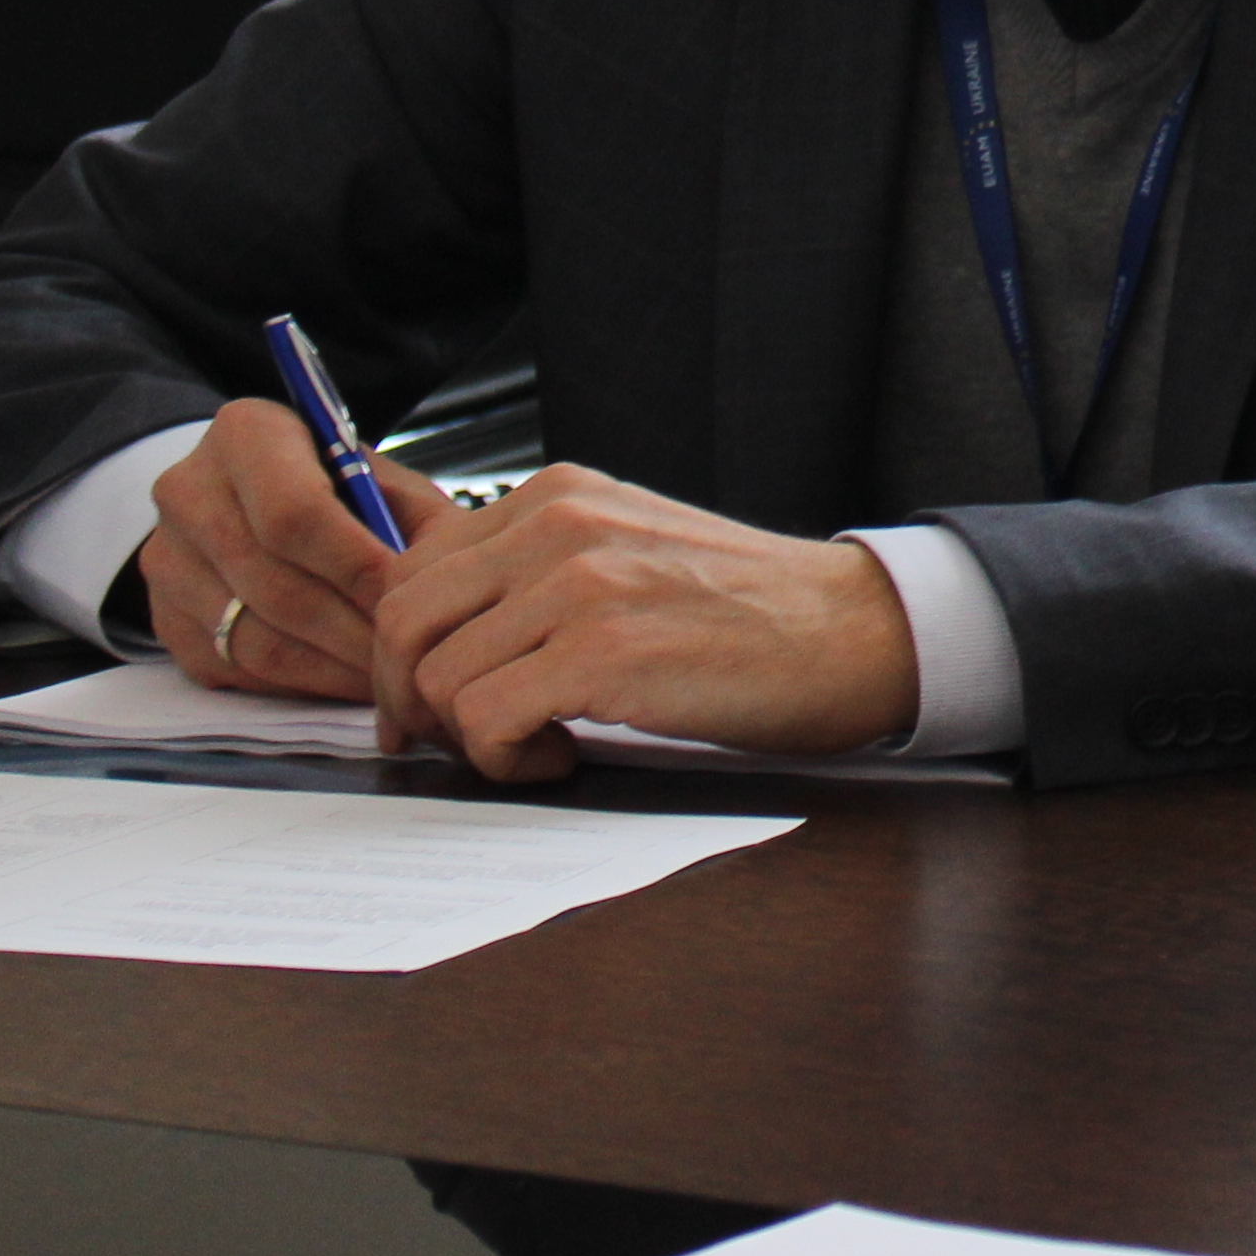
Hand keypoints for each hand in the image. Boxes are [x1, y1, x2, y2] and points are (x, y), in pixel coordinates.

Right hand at [139, 401, 448, 698]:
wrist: (245, 494)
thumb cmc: (333, 484)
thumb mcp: (376, 476)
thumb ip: (409, 513)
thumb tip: (444, 578)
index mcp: (244, 434)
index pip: (294, 514)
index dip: (357, 566)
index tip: (410, 600)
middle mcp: (188, 491)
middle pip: (275, 585)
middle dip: (354, 631)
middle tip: (412, 658)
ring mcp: (166, 561)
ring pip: (254, 639)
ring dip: (333, 669)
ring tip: (390, 679)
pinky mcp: (164, 620)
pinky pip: (236, 669)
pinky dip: (300, 686)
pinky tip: (347, 683)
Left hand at [366, 465, 920, 779]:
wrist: (854, 629)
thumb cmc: (750, 608)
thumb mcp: (631, 551)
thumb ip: (540, 568)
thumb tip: (443, 633)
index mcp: (559, 496)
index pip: (413, 568)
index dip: (403, 648)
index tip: (423, 698)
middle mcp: (559, 525)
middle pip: (401, 620)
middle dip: (407, 696)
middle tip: (450, 739)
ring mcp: (579, 585)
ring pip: (438, 677)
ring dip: (470, 736)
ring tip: (537, 745)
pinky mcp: (603, 652)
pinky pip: (485, 721)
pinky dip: (506, 759)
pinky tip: (562, 756)